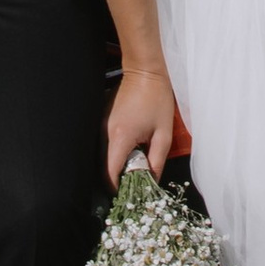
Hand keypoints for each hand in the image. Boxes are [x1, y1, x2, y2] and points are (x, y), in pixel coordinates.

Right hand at [103, 61, 178, 184]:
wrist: (145, 71)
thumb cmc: (157, 100)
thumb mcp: (164, 134)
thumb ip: (157, 161)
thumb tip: (152, 181)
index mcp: (120, 137)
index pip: (109, 173)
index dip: (117, 188)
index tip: (128, 193)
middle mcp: (104, 132)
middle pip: (103, 167)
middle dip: (116, 179)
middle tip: (134, 183)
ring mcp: (100, 125)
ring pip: (102, 156)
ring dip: (115, 166)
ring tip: (133, 167)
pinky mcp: (101, 119)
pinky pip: (103, 144)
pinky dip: (114, 153)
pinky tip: (129, 150)